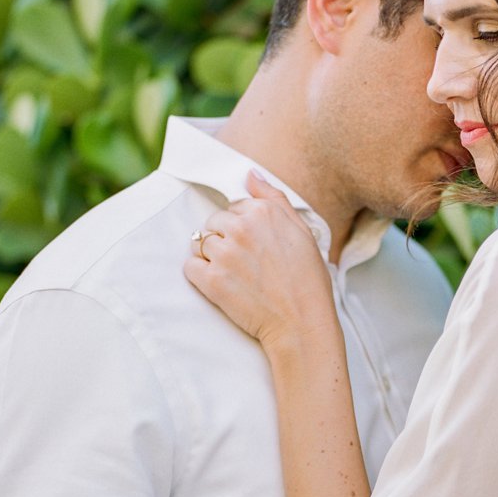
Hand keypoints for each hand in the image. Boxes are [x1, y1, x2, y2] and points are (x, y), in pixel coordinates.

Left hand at [182, 172, 337, 356]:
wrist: (301, 322)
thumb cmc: (307, 279)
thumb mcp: (301, 230)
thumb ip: (273, 197)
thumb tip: (249, 173)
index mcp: (263, 212)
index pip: (235, 207)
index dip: (244, 228)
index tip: (257, 248)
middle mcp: (241, 228)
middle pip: (214, 223)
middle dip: (225, 240)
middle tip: (246, 264)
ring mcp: (224, 254)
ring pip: (200, 243)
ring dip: (212, 257)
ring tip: (235, 275)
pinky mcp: (211, 279)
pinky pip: (190, 266)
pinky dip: (200, 275)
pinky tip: (221, 285)